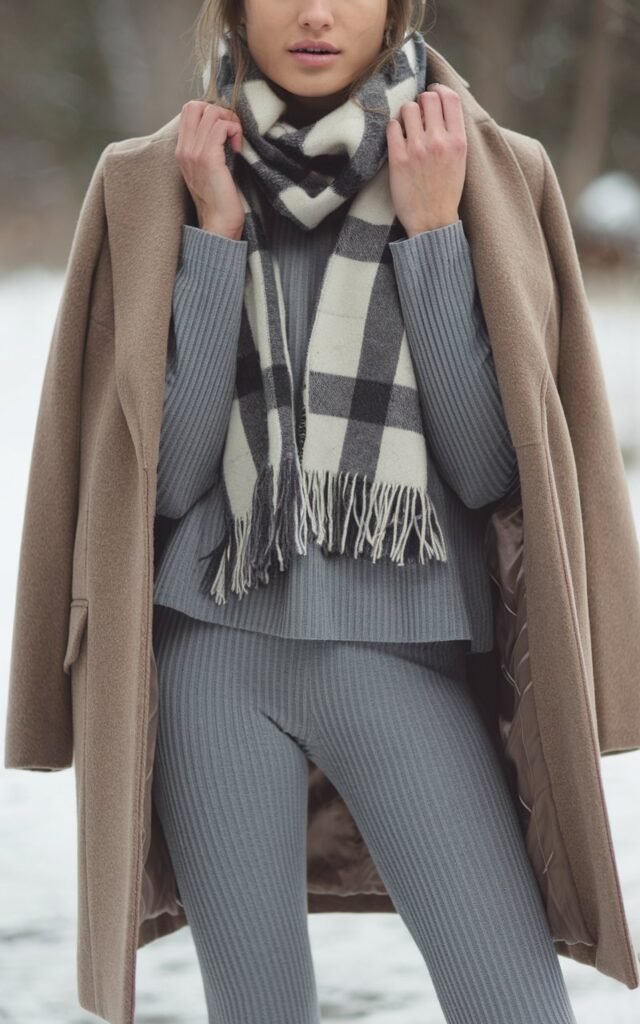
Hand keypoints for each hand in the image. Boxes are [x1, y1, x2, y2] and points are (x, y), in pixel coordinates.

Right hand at [175, 100, 245, 240]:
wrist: (218, 225)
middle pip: (196, 105)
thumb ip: (208, 148)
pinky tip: (239, 149)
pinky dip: (234, 131)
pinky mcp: (208, 158)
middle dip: (220, 112)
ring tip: (236, 141)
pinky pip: (221, 127)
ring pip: (211, 113)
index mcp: (182, 150)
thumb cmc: (219, 200)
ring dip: (230, 121)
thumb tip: (223, 128)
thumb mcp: (208, 170)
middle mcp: (184, 149)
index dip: (211, 112)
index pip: (189, 110)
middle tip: (231, 132)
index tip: (224, 131)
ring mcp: (194, 153)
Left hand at [386, 83, 466, 236]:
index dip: (438, 90)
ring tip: (407, 128)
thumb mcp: (460, 161)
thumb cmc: (446, 191)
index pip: (450, 97)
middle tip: (418, 115)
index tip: (432, 94)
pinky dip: (394, 129)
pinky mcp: (398, 159)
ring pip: (408, 108)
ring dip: (406, 114)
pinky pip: (392, 127)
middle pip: (428, 98)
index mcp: (458, 141)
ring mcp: (418, 149)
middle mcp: (439, 141)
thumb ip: (453, 133)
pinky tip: (397, 139)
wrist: (432, 222)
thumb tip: (441, 104)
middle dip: (421, 102)